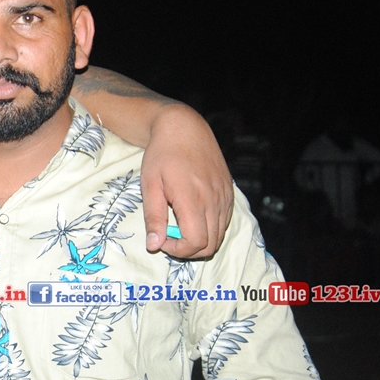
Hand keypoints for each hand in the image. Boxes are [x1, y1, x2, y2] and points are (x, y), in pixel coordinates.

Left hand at [140, 104, 232, 257]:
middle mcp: (214, 201)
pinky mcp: (229, 193)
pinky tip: (191, 215)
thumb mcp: (150, 185)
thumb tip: (154, 245)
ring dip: (199, 240)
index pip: (196, 243)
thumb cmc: (162, 156)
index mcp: (193, 199)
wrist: (185, 129)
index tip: (162, 240)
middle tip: (169, 235)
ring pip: (219, 236)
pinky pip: (224, 222)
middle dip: (188, 249)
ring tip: (178, 224)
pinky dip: (209, 228)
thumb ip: (154, 217)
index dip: (178, 250)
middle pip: (210, 246)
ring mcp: (224, 197)